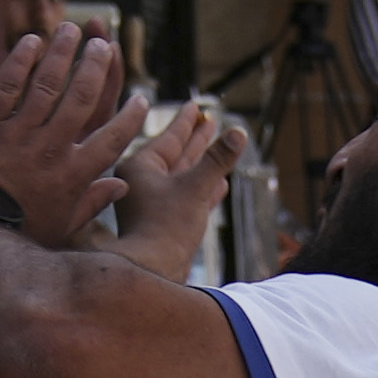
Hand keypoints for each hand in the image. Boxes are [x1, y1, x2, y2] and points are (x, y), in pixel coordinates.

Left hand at [0, 21, 147, 239]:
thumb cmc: (19, 233)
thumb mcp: (63, 224)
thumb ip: (93, 201)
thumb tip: (121, 187)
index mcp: (74, 174)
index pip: (113, 137)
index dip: (129, 115)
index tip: (140, 97)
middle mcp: (51, 149)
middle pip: (82, 98)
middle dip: (95, 67)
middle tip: (102, 45)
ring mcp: (18, 135)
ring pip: (47, 85)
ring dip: (61, 53)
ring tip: (71, 30)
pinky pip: (6, 87)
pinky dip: (20, 62)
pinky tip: (31, 41)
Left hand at [107, 98, 244, 273]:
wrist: (152, 272)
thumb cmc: (166, 228)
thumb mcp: (195, 187)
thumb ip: (217, 160)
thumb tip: (238, 133)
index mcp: (139, 168)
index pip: (168, 138)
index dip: (185, 122)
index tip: (194, 106)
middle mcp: (142, 184)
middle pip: (175, 155)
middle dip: (196, 140)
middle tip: (210, 122)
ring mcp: (152, 205)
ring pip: (183, 177)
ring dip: (203, 164)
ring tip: (221, 147)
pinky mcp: (165, 224)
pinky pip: (187, 199)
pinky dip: (204, 190)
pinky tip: (222, 185)